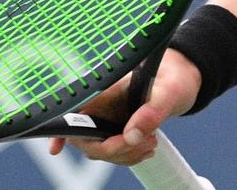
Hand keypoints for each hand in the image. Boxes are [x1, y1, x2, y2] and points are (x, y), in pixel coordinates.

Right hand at [52, 48, 202, 164]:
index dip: (60, 130)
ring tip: (151, 144)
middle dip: (112, 149)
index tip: (56, 148)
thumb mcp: (169, 92)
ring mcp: (104, 119)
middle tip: (144, 143)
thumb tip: (131, 135)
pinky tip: (146, 149)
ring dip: (124, 155)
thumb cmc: (172, 79)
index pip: (72, 110)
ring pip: (99, 149)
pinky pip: (111, 151)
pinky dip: (128, 156)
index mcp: (103, 90)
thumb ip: (151, 112)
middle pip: (86, 139)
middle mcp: (98, 105)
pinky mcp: (113, 130)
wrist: (180, 81)